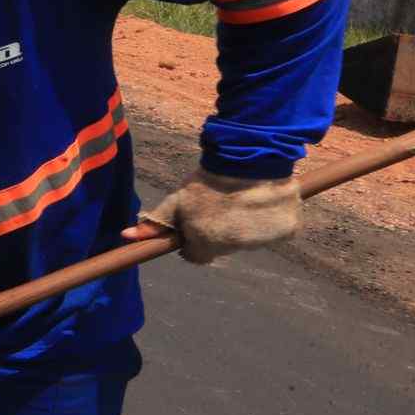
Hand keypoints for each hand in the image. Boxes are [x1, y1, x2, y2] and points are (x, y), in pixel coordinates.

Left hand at [126, 168, 301, 263]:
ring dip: (247, 227)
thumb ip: (155, 223)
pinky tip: (262, 201)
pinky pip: (275, 231)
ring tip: (243, 201)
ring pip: (250, 240)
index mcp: (206, 243)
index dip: (195, 240)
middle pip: (224, 247)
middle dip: (220, 232)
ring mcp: (264, 240)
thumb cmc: (207, 181)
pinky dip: (271, 221)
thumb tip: (125, 237)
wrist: (250, 158)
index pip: (197, 256)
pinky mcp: (288, 230)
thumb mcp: (177, 201)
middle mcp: (236, 247)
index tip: (198, 224)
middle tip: (222, 207)